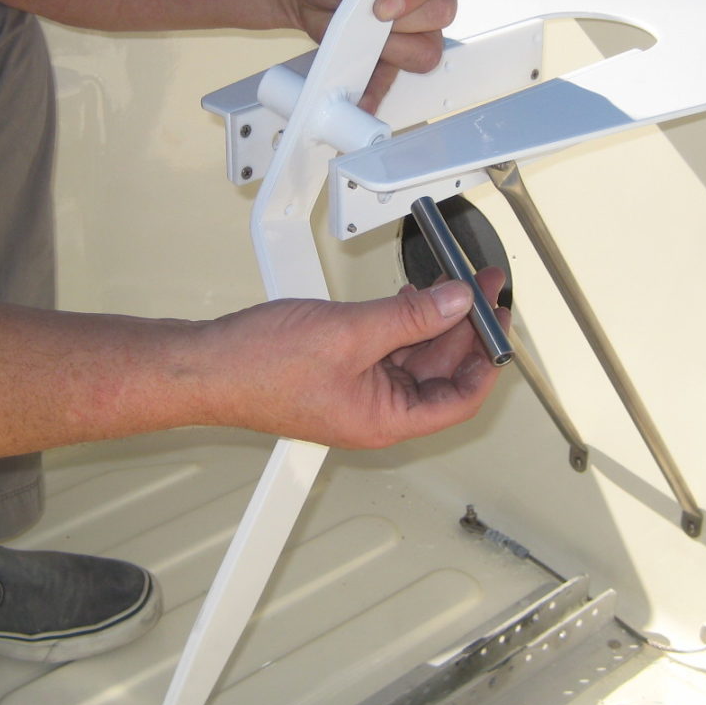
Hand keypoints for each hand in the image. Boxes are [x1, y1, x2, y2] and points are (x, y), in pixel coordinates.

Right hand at [208, 268, 507, 448]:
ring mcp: (357, 393)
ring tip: (455, 284)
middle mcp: (375, 413)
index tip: (500, 323)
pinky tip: (413, 297)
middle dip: (466, 329)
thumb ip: (411, 317)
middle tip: (484, 288)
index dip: (488, 360)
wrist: (206, 366)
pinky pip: (388, 349)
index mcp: (384, 420)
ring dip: (436, 321)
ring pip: (416, 358)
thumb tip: (457, 304)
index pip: (460, 399)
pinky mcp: (340, 373)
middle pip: (441, 374)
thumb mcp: (350, 332)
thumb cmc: (259, 366)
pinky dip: (405, 322)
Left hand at [284, 0, 457, 112]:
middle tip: (370, 23)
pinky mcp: (390, 59)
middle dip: (402, 24)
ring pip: (425, 53)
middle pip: (438, 16)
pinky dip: (375, 92)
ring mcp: (411, 32)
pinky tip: (360, 97)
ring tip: (358, 48)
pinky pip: (390, 81)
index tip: (382, 6)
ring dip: (392, 54)